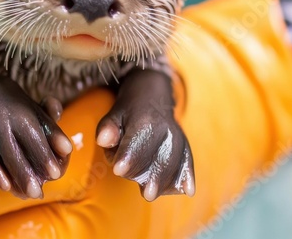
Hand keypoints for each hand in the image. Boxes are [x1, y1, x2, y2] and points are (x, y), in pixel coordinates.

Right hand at [0, 74, 71, 198]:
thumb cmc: (20, 108)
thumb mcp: (37, 111)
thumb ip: (54, 129)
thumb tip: (67, 149)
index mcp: (22, 114)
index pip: (35, 138)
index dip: (45, 156)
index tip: (56, 174)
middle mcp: (3, 123)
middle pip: (14, 152)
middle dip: (26, 173)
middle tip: (40, 192)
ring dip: (14, 178)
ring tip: (29, 195)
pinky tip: (7, 187)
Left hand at [96, 69, 194, 200]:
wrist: (152, 97)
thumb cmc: (128, 112)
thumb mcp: (113, 115)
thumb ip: (107, 129)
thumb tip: (103, 141)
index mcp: (145, 119)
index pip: (137, 141)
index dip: (127, 157)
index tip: (118, 170)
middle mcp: (165, 128)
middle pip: (158, 155)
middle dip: (150, 174)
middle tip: (143, 192)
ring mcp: (177, 136)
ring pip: (173, 161)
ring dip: (164, 180)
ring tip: (151, 195)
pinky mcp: (184, 145)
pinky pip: (187, 160)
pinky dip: (187, 175)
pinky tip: (187, 190)